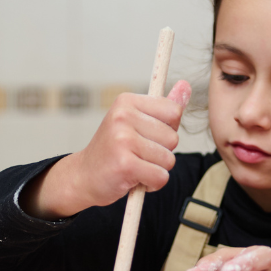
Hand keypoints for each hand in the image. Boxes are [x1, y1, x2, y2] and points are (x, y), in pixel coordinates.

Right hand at [23, 81, 191, 219]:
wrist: (84, 176)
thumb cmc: (115, 149)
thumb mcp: (136, 123)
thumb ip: (163, 108)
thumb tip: (186, 86)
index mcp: (127, 101)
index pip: (173, 111)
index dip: (166, 130)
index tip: (145, 136)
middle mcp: (123, 116)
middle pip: (173, 138)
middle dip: (161, 153)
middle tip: (136, 155)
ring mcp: (123, 140)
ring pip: (168, 159)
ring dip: (156, 169)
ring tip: (134, 166)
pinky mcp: (125, 164)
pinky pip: (160, 177)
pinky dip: (151, 184)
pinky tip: (133, 178)